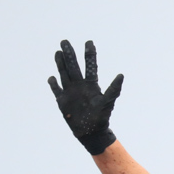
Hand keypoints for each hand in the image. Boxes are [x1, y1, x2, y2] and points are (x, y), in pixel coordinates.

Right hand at [48, 39, 123, 154]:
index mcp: (91, 84)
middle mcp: (80, 85)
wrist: (91, 133)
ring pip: (64, 74)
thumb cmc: (101, 118)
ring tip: (58, 52)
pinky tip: (52, 78)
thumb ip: (114, 89)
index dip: (89, 54)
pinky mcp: (62, 101)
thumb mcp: (108, 101)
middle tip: (65, 41)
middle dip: (69, 53)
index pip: (90, 65)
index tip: (89, 42)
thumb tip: (121, 75)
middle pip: (73, 66)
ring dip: (61, 63)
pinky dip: (54, 84)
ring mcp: (70, 92)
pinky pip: (56, 90)